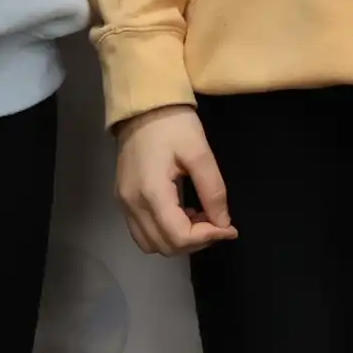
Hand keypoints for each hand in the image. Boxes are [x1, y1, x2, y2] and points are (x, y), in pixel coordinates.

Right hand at [114, 106, 236, 254]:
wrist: (143, 106)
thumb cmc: (174, 124)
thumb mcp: (200, 152)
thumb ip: (213, 189)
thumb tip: (223, 222)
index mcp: (151, 192)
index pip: (178, 235)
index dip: (208, 237)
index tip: (229, 227)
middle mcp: (132, 205)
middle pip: (164, 246)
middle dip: (196, 241)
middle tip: (217, 222)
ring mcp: (124, 203)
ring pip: (150, 243)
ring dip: (179, 239)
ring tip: (201, 217)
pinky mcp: (123, 199)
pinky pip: (142, 230)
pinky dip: (165, 231)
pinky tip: (183, 212)